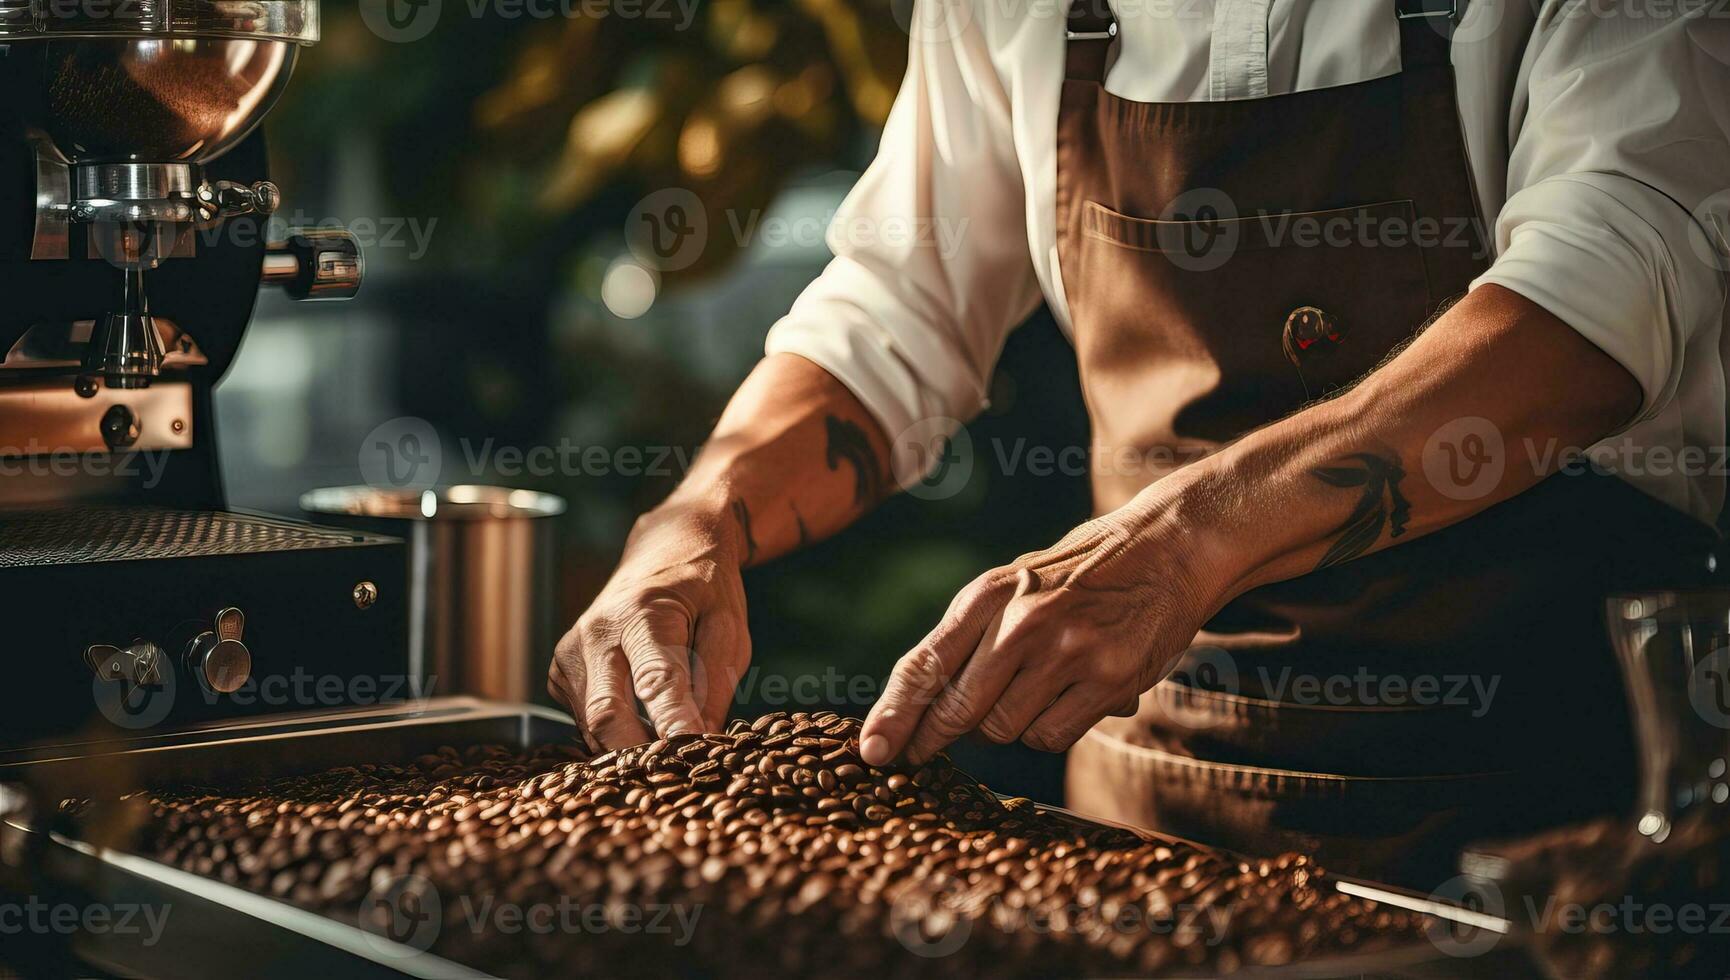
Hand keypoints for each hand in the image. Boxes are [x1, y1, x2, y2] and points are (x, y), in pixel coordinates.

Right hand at [549, 499, 749, 750]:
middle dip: (640, 755)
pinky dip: (614, 736)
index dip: (675, 724)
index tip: (694, 755)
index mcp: (642, 613)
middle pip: (608, 715)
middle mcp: (595, 633)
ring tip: (666, 750)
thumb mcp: (729, 627)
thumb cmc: (703, 590)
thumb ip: (716, 683)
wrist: (664, 548)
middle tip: (678, 778)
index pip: (656, 681)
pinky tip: (641, 725)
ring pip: (592, 727)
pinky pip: (585, 721)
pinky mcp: (559, 673)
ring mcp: (569, 653)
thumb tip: (703, 741)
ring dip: (629, 748)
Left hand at [858, 503, 1219, 765]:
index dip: (894, 714)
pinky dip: (1051, 730)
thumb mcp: (1014, 586)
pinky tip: (1069, 698)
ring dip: (1008, 726)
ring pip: (1004, 730)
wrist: (1163, 549)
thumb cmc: (1076, 576)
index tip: (873, 751)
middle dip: (936, 737)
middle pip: (957, 710)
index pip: (925, 664)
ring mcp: (1066, 652)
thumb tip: (919, 712)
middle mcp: (1022, 623)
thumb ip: (970, 639)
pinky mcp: (1107, 680)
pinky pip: (1051, 736)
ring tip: (1034, 690)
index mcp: (989, 595)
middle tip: (922, 753)